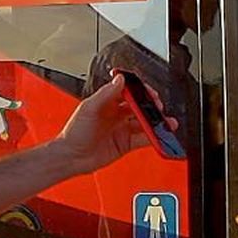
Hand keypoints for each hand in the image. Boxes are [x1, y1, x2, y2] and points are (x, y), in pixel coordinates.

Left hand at [57, 74, 176, 172]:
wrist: (71, 157)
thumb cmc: (73, 133)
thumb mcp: (89, 108)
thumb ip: (106, 93)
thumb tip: (119, 79)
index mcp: (106, 102)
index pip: (128, 91)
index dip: (139, 90)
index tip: (148, 91)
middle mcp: (115, 114)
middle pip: (139, 106)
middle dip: (150, 105)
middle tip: (158, 106)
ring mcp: (121, 129)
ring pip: (143, 122)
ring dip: (155, 122)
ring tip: (166, 122)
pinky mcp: (125, 144)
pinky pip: (143, 139)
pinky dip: (153, 138)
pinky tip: (159, 136)